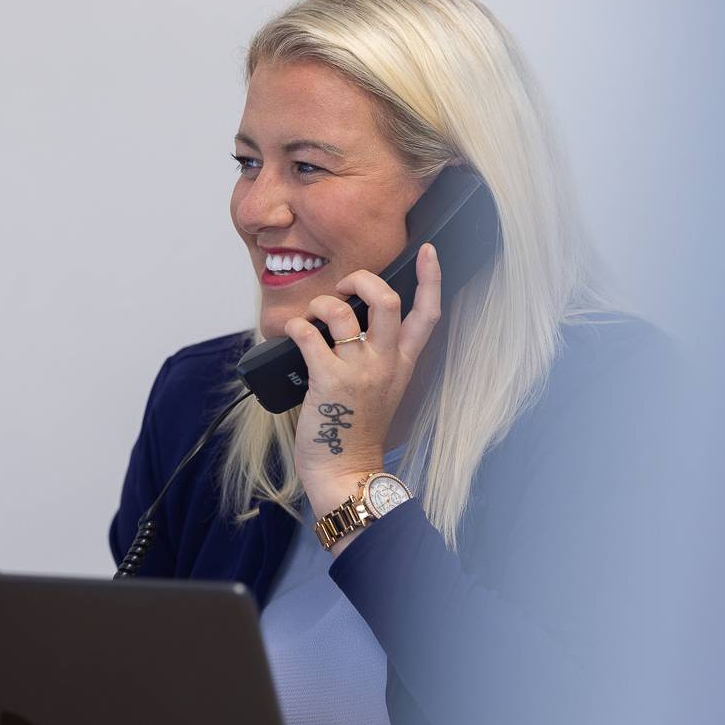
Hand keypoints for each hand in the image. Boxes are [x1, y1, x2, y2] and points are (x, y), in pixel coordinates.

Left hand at [285, 243, 441, 524]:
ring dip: (320, 304)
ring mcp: (358, 371)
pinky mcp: (328, 380)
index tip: (428, 251)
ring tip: (311, 315)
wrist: (347, 472)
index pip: (428, 314)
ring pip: (342, 312)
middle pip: (387, 300)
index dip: (431, 278)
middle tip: (345, 287)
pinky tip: (293, 332)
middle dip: (362, 279)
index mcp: (403, 364)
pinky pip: (309, 335)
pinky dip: (296, 326)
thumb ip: (376, 359)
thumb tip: (348, 325)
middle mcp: (385, 363)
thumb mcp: (381, 391)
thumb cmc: (356, 434)